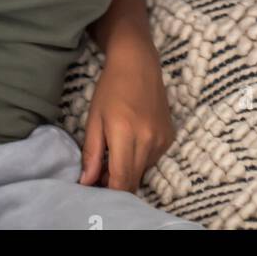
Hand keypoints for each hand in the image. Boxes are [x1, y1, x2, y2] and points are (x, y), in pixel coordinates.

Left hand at [79, 34, 173, 191]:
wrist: (138, 63)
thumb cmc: (111, 88)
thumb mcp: (94, 119)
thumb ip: (91, 153)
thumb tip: (87, 183)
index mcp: (126, 135)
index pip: (120, 181)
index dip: (107, 192)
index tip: (95, 190)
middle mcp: (148, 140)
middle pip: (133, 181)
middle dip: (116, 185)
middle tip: (100, 173)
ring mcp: (162, 139)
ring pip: (142, 171)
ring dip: (128, 171)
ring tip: (115, 153)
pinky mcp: (169, 136)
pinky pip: (152, 159)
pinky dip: (140, 158)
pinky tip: (132, 140)